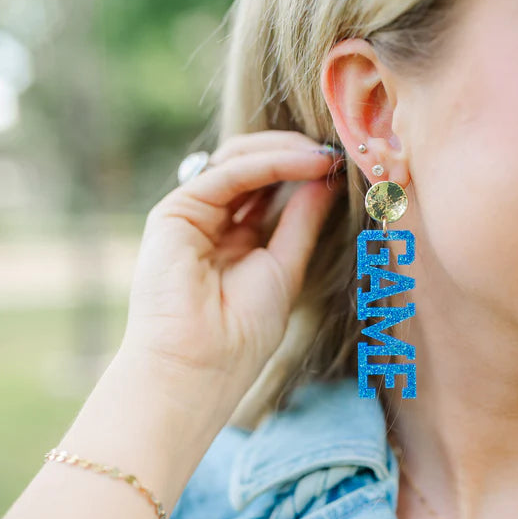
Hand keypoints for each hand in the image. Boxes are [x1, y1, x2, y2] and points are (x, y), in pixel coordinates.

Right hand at [117, 130, 344, 414]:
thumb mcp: (286, 266)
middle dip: (294, 155)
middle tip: (337, 152)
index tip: (342, 167)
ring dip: (285, 153)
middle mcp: (208, 221)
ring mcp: (189, 214)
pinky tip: (305, 164)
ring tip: (325, 157)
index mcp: (232, 238)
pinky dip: (268, 164)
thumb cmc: (242, 333)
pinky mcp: (174, 212)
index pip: (266, 187)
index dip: (302, 172)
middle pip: (250, 167)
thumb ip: (301, 220)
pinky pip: (227, 174)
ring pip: (237, 161)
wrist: (200, 366)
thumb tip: (327, 179)